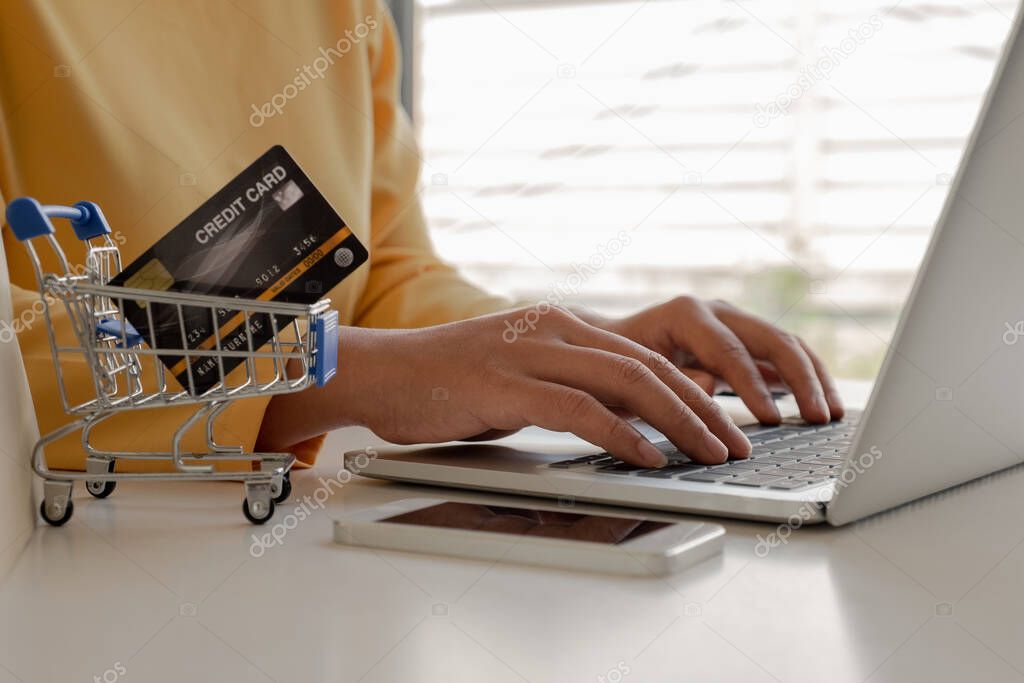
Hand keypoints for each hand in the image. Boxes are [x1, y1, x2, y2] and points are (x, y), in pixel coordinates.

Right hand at [256, 306, 751, 465]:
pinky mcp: (505, 384)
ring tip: (712, 453)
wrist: (382, 373)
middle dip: (703, 408)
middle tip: (737, 444)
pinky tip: (649, 456)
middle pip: (649, 366)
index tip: (726, 425)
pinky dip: (620, 432)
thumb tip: (620, 420)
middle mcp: (555, 330)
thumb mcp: (519, 377)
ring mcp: (530, 354)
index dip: (694, 391)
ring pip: (625, 382)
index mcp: (563, 326)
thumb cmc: (447, 383)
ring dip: (679, 421)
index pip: (646, 356)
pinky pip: (578, 407)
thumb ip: (568, 388)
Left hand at [591, 296, 843, 424]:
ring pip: (786, 344)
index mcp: (686, 314)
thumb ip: (672, 380)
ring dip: (813, 379)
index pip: (729, 351)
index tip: (772, 420)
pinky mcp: (743, 340)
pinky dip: (804, 379)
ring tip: (831, 416)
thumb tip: (711, 386)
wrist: (606, 345)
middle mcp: (715, 310)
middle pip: (772, 339)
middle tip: (818, 418)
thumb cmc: (613, 364)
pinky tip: (821, 408)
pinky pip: (782, 357)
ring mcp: (733, 322)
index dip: (753, 387)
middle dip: (801, 380)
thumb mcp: (631, 374)